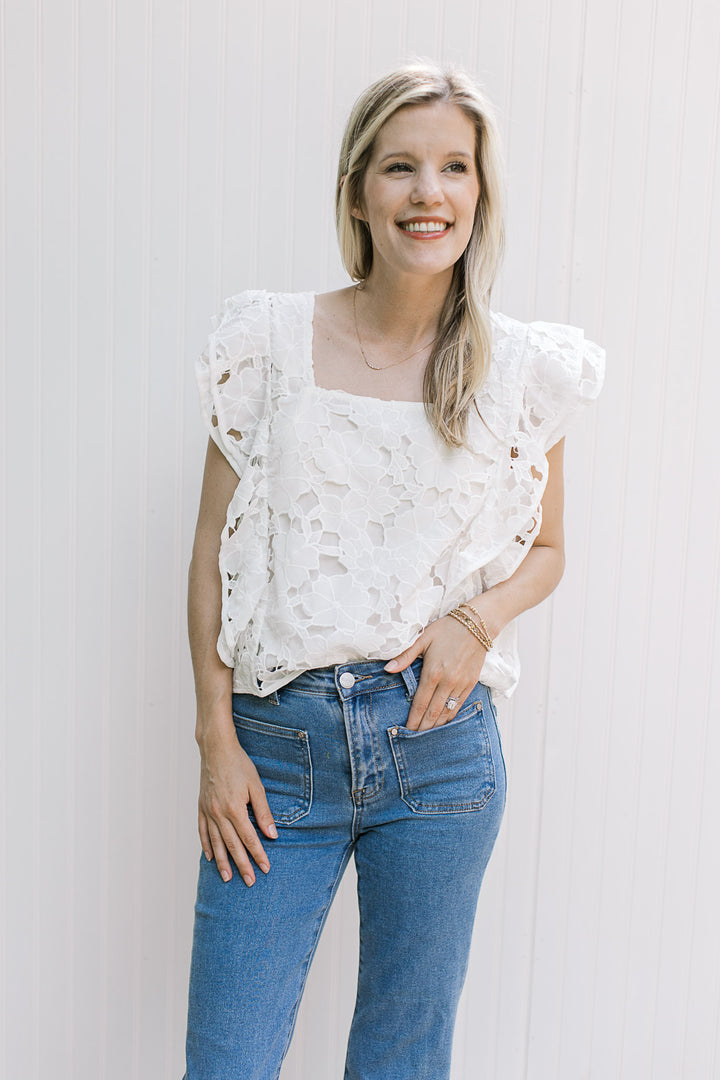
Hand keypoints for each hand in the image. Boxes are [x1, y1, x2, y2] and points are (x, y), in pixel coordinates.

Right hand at [197, 728, 277, 885]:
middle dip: (242, 865)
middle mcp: (219, 814)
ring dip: (222, 862)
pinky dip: (207, 846)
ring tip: (228, 877)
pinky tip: (210, 857)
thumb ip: (263, 812)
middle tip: (250, 881)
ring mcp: (208, 812)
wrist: (216, 750)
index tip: (265, 868)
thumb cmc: (239, 765)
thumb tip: (272, 834)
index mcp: (234, 809)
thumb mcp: (256, 786)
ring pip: (216, 843)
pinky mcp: (201, 808)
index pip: (249, 838)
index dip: (258, 855)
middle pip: (232, 846)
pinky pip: (203, 832)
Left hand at [384, 614, 487, 730]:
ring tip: (427, 734)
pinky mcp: (471, 683)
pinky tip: (444, 721)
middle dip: (423, 727)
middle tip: (414, 738)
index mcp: (432, 672)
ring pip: (447, 712)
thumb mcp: (423, 638)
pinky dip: (451, 716)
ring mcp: (461, 684)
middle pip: (433, 712)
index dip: (413, 719)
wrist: (477, 624)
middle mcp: (447, 682)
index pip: (420, 703)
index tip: (407, 730)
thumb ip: (405, 656)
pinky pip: (459, 705)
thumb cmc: (447, 628)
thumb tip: (388, 669)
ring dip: (436, 725)